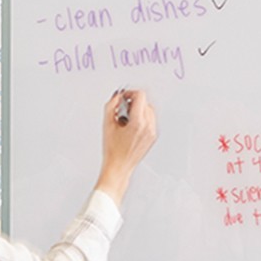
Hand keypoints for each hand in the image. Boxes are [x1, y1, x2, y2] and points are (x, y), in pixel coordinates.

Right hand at [95, 89, 157, 205]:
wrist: (119, 167)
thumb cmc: (113, 151)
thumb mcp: (107, 124)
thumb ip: (111, 105)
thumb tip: (117, 96)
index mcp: (138, 122)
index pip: (140, 96)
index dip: (130, 93)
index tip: (123, 97)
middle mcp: (148, 127)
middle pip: (146, 102)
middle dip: (133, 102)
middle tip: (123, 107)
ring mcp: (152, 132)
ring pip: (149, 110)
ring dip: (139, 109)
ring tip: (126, 117)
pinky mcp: (153, 137)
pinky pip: (150, 120)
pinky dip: (142, 118)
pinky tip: (131, 125)